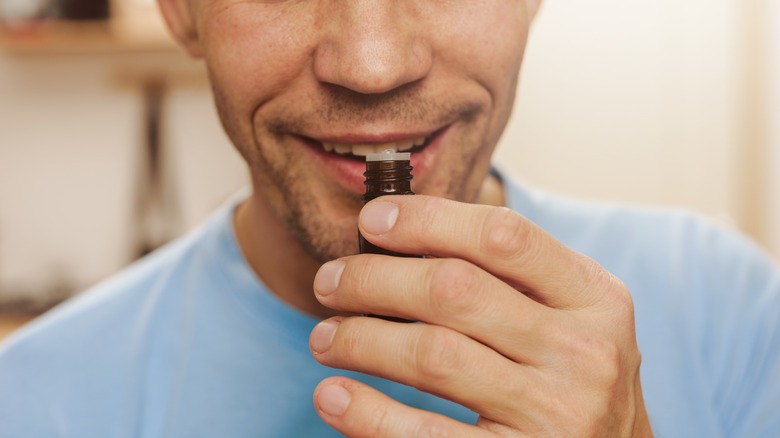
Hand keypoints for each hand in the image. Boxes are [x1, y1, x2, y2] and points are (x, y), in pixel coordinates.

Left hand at [310, 195, 651, 436]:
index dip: (427, 220)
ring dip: (358, 339)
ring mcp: (556, 413)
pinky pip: (425, 435)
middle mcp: (585, 352)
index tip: (371, 220)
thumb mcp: (567, 317)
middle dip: (373, 280)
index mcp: (594, 297)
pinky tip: (334, 396)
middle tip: (329, 283)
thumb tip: (403, 235)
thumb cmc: (569, 377)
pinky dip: (367, 413)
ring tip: (325, 337)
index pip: (502, 235)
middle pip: (453, 290)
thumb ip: (509, 278)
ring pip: (431, 355)